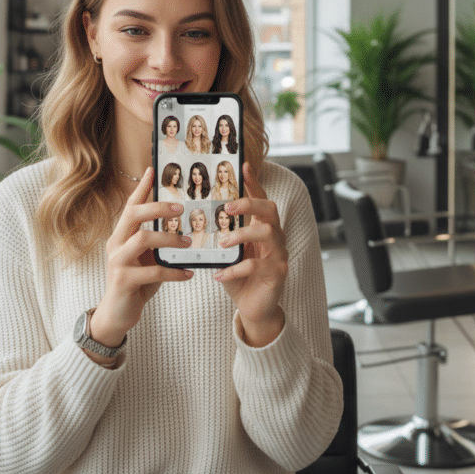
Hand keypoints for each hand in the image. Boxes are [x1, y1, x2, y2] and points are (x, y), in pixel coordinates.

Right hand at [90, 167, 193, 347]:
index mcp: (121, 235)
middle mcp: (115, 244)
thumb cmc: (136, 281)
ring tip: (188, 243)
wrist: (117, 314)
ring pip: (143, 240)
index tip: (153, 169)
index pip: (131, 205)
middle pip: (133, 215)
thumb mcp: (146, 257)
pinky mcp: (123, 281)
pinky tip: (188, 274)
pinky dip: (174, 272)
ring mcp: (117, 262)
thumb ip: (156, 241)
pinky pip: (153, 271)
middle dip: (157, 208)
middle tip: (180, 208)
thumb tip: (182, 224)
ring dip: (169, 240)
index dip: (142, 187)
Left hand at [215, 163, 287, 346]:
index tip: (243, 165)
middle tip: (226, 207)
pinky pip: (259, 266)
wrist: (254, 308)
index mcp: (262, 227)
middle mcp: (275, 237)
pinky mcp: (277, 273)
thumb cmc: (239, 275)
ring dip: (243, 234)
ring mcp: (279, 254)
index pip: (261, 199)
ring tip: (223, 242)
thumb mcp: (228, 251)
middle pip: (270, 209)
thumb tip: (196, 215)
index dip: (253, 182)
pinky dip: (236, 269)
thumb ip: (221, 233)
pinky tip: (219, 274)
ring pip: (268, 233)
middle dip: (248, 204)